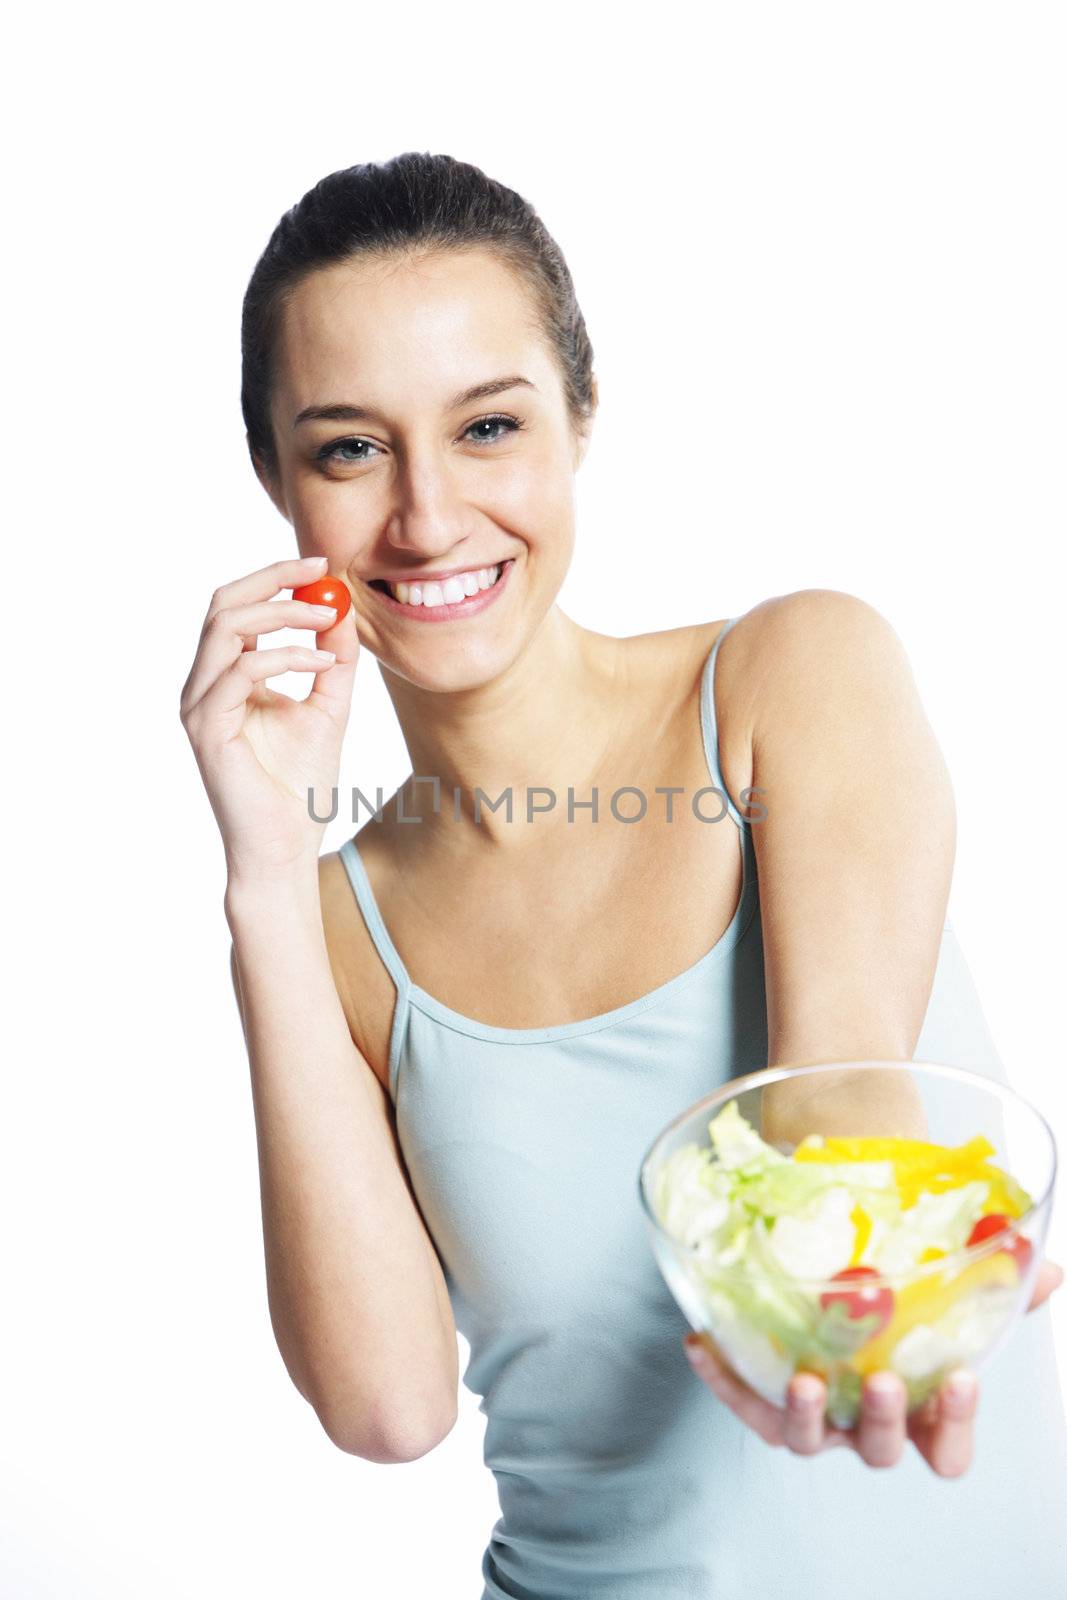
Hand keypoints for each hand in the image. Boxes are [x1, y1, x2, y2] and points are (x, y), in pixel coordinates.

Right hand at [179, 555, 358, 882]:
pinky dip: (286, 656)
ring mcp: (199, 706)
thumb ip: (333, 662)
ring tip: (327, 619)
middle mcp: (204, 686)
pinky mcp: (206, 728)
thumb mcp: (328, 709)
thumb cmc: (300, 786)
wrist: (285, 846)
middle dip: (273, 579)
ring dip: (283, 613)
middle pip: (223, 604)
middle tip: (322, 572)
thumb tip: (344, 609)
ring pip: (227, 628)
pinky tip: (323, 663)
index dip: (276, 577)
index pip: (240, 606)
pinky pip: (241, 670)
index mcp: (226, 677)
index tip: (322, 562)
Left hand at [683, 1257, 1063, 1477]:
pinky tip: (703, 1344)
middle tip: (880, 1380)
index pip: (947, 1447)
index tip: (959, 1378)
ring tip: (801, 1379)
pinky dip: (722, 1377)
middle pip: (880, 1449)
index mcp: (923, 1409)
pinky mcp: (765, 1391)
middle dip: (882, 1420)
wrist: (849, 1249)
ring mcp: (817, 1413)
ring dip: (802, 1415)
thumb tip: (1044, 1269)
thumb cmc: (910, 1282)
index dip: (954, 1424)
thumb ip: (1001, 1282)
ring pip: (807, 1440)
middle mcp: (869, 1421)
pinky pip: (742, 1397)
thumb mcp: (957, 1279)